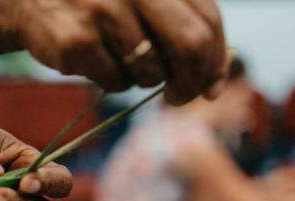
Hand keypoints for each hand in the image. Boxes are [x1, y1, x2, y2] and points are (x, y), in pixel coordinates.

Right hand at [7, 0, 227, 103]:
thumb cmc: (96, 2)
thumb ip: (179, 21)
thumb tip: (214, 78)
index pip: (208, 19)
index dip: (216, 61)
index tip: (211, 87)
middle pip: (190, 47)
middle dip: (191, 83)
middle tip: (179, 97)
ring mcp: (105, 12)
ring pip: (150, 72)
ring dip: (142, 79)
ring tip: (119, 58)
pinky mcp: (79, 42)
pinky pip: (116, 82)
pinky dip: (112, 80)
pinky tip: (96, 60)